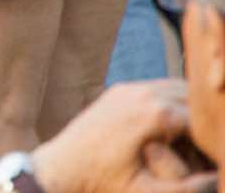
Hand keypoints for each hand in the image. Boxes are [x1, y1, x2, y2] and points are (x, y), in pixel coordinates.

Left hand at [35, 82, 216, 192]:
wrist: (61, 169)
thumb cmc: (104, 185)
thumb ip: (191, 189)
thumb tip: (218, 176)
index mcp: (157, 115)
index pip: (208, 123)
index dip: (217, 144)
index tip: (214, 161)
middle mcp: (145, 93)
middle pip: (197, 101)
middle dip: (210, 125)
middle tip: (210, 150)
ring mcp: (130, 88)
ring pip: (180, 91)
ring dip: (194, 113)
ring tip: (200, 143)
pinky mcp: (120, 91)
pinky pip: (160, 91)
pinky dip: (175, 106)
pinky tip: (179, 132)